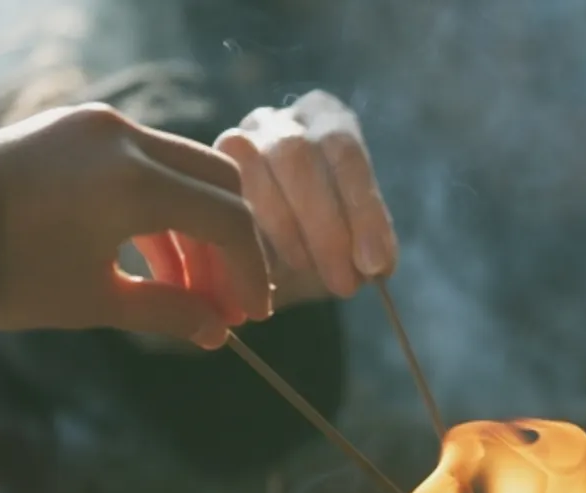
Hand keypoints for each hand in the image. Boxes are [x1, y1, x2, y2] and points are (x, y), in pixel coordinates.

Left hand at [0, 104, 270, 346]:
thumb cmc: (0, 271)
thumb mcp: (89, 300)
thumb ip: (166, 312)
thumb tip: (216, 334)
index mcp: (133, 181)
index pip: (229, 220)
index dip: (249, 271)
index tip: (252, 315)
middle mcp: (125, 138)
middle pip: (220, 185)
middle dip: (232, 248)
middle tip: (230, 302)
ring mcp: (99, 128)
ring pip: (184, 176)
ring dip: (196, 236)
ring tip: (193, 296)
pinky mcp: (78, 131)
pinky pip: (144, 167)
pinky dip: (159, 214)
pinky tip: (159, 266)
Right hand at [215, 90, 396, 306]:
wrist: (268, 235)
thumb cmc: (321, 232)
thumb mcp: (352, 232)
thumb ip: (363, 245)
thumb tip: (376, 268)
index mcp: (328, 117)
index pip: (347, 153)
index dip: (363, 211)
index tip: (377, 264)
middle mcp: (282, 119)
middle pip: (298, 157)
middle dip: (324, 227)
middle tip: (343, 282)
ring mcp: (239, 137)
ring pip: (255, 168)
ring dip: (286, 231)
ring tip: (308, 273)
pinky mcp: (208, 165)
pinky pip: (221, 189)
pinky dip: (247, 233)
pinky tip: (263, 266)